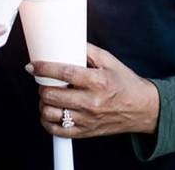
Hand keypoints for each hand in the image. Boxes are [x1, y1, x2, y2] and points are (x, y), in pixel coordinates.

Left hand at [31, 44, 159, 138]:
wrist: (141, 109)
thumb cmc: (125, 84)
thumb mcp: (110, 61)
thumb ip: (88, 51)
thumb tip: (68, 42)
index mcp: (97, 81)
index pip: (64, 73)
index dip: (44, 68)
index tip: (33, 66)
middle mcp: (91, 102)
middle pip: (52, 95)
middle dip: (42, 85)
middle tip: (45, 81)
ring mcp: (87, 119)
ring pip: (50, 113)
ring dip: (43, 103)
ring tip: (49, 96)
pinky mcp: (85, 132)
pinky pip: (57, 131)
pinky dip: (48, 121)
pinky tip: (52, 111)